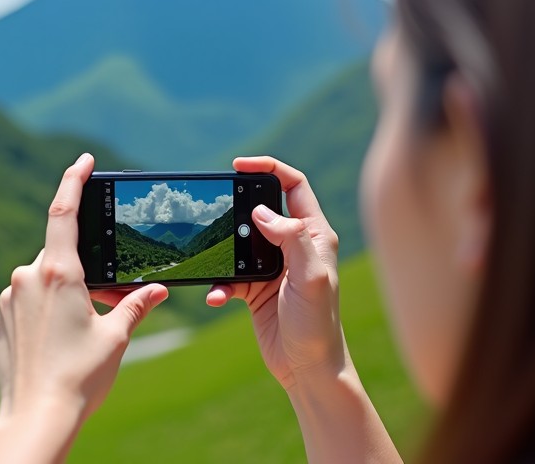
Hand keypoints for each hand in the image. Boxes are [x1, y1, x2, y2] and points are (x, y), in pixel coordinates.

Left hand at [0, 153, 167, 460]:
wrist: (34, 421)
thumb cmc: (79, 379)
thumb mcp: (117, 338)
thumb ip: (136, 306)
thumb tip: (160, 291)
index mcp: (58, 273)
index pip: (64, 210)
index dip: (74, 179)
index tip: (83, 161)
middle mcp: (27, 278)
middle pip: (60, 255)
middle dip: (82, 269)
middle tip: (103, 302)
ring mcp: (8, 299)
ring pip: (42, 281)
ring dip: (64, 293)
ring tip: (81, 334)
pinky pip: (26, 304)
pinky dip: (45, 313)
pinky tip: (58, 345)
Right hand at [207, 156, 344, 389]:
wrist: (309, 370)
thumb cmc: (319, 325)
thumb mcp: (312, 278)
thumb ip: (292, 238)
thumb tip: (260, 212)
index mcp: (314, 234)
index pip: (293, 185)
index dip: (268, 168)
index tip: (238, 166)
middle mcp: (294, 245)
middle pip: (261, 207)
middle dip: (236, 208)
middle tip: (215, 209)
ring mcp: (273, 266)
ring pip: (239, 241)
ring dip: (222, 252)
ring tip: (216, 267)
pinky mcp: (256, 287)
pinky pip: (229, 275)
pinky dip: (219, 284)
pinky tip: (217, 298)